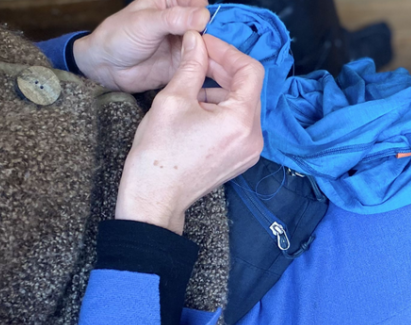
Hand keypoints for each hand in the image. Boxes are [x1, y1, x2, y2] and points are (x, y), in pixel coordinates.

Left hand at [73, 0, 210, 92]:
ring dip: (215, 55)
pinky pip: (202, 66)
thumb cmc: (119, 36)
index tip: (212, 29)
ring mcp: (185, 44)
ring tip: (220, 63)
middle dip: (216, 37)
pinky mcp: (185, 65)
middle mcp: (183, 23)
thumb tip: (204, 16)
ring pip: (209, 47)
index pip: (200, 5)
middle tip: (220, 50)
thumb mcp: (145, 22)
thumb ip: (175, 19)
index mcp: (172, 3)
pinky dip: (209, 69)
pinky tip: (216, 73)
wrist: (106, 68)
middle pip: (210, 27)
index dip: (209, 16)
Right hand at [115, 31, 263, 233]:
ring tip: (191, 82)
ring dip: (221, 87)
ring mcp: (250, 150)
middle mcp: (254, 137)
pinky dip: (222, 108)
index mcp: (241, 121)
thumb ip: (191, 66)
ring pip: (243, 105)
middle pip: (249, 88)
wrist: (156, 197)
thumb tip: (196, 42)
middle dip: (224, 68)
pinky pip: (239, 123)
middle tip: (197, 55)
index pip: (250, 71)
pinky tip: (197, 105)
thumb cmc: (160, 154)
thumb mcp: (173, 99)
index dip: (227, 52)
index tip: (205, 44)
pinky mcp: (241, 157)